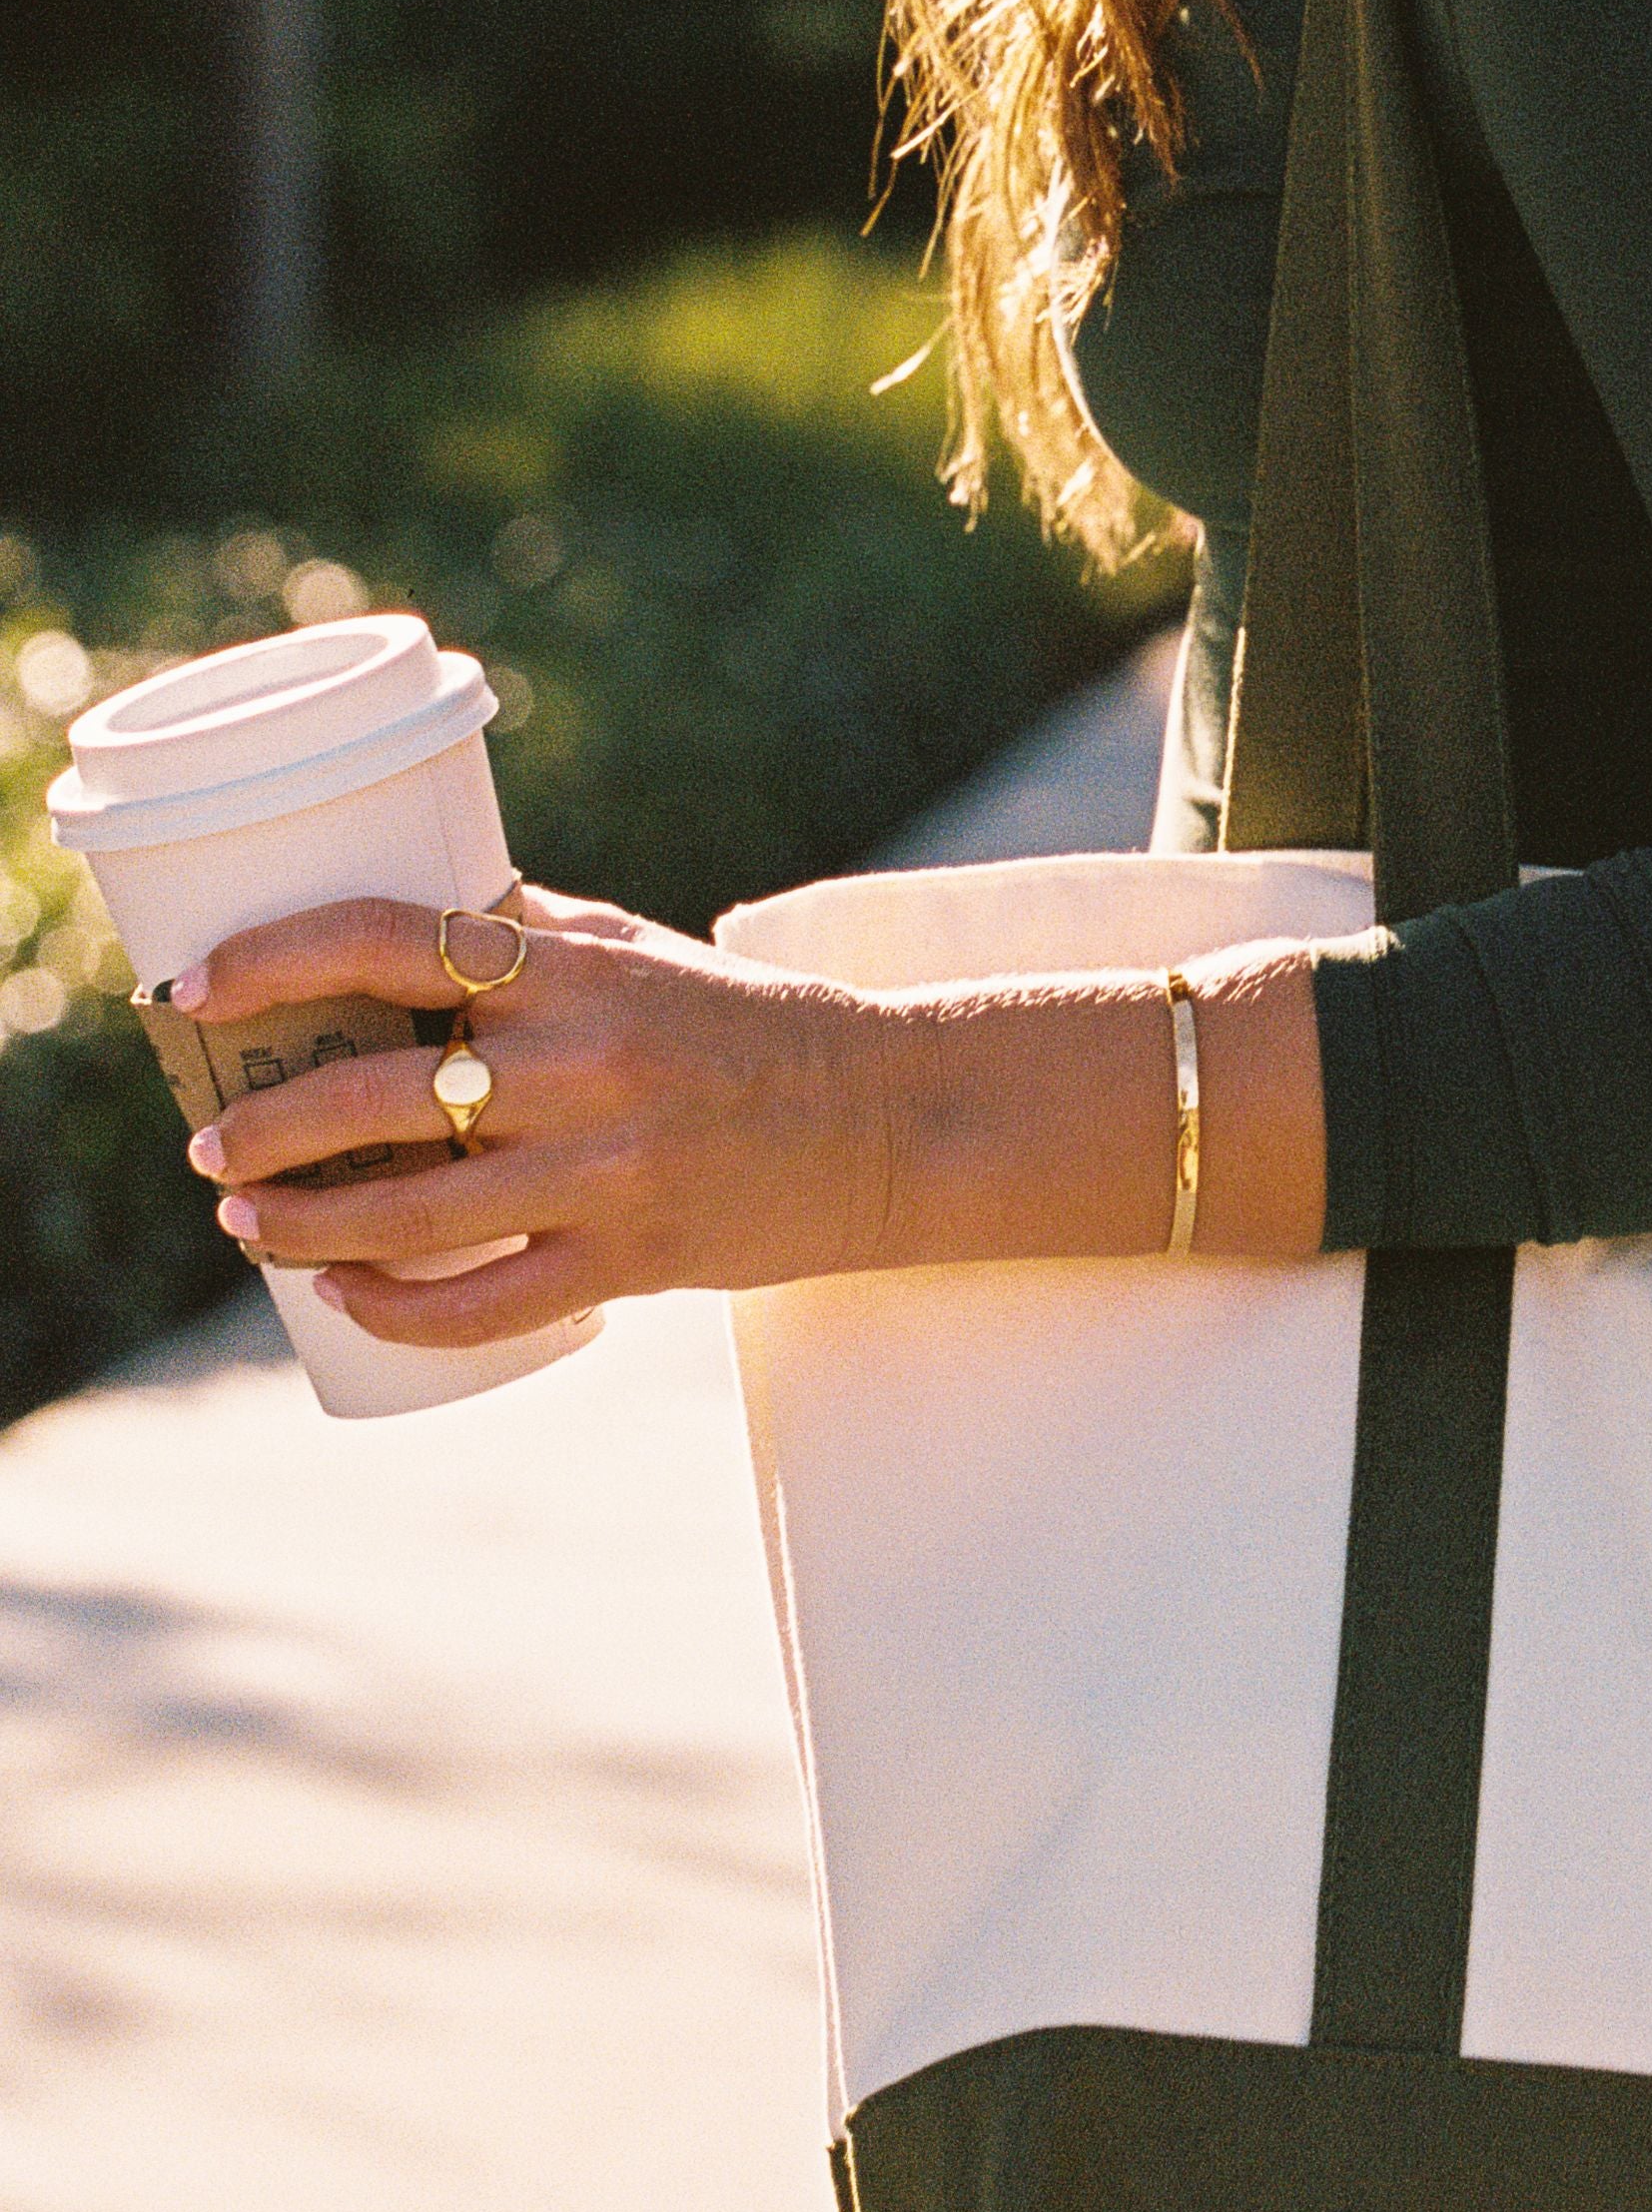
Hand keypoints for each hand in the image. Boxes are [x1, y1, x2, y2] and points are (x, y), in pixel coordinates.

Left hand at [173, 879, 1330, 1347]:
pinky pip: (483, 1301)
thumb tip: (406, 906)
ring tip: (251, 1223)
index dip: (273, 958)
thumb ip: (532, 933)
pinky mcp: (635, 1255)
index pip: (391, 940)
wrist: (893, 1119)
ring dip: (301, 1223)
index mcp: (578, 971)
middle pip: (372, 1091)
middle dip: (262, 1123)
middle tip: (210, 1142)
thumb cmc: (753, 1026)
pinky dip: (395, 1306)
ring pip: (409, 1210)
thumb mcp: (645, 953)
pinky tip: (348, 1298)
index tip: (197, 991)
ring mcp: (607, 1169)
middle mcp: (584, 1064)